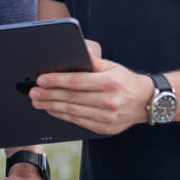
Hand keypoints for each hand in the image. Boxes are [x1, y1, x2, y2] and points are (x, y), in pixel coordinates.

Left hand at [29, 40, 151, 135]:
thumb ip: (92, 61)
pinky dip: (62, 115)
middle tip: (33, 91)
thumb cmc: (125, 80)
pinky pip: (78, 121)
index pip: (77, 82)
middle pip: (72, 98)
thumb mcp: (112, 66)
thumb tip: (74, 51)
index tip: (41, 79)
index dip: (57, 81)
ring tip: (37, 101)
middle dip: (49, 94)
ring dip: (51, 106)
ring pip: (72, 112)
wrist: (146, 102)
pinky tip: (52, 109)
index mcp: (110, 83)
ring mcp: (107, 117)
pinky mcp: (104, 128)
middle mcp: (109, 101)